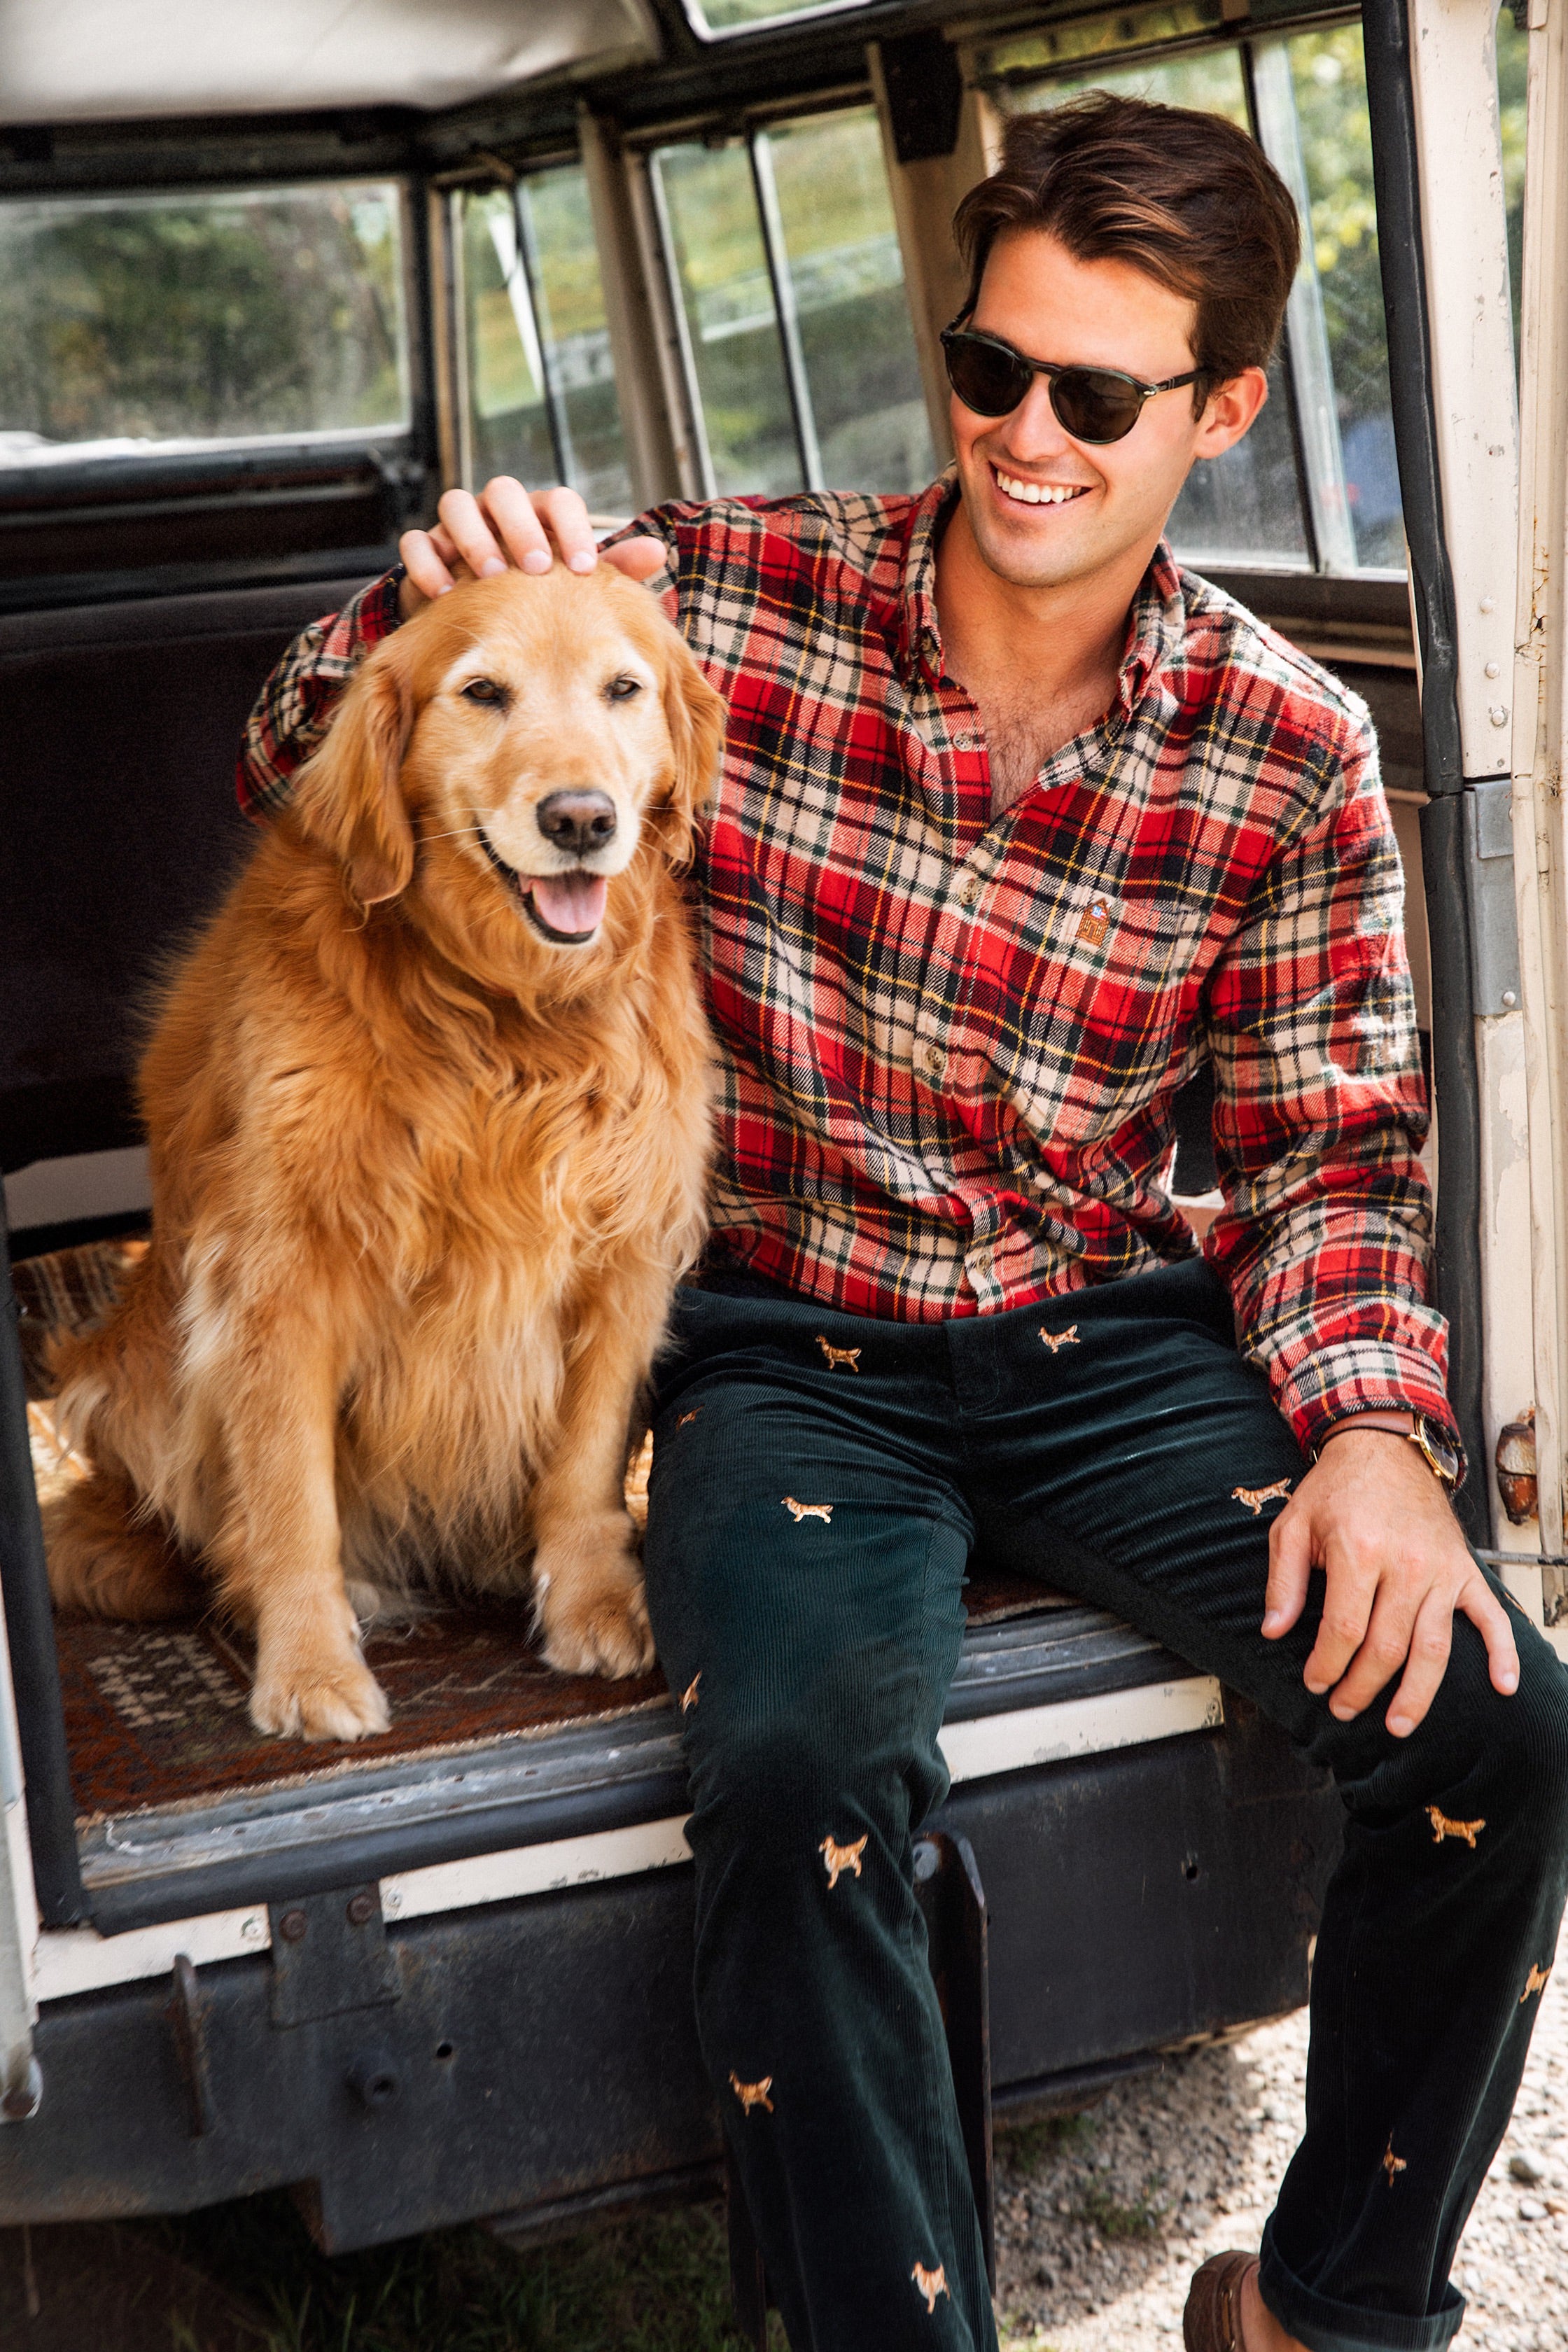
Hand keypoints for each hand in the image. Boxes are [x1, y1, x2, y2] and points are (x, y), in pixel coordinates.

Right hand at [397, 479, 667, 619]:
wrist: (484, 622)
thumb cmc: (540, 599)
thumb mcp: (576, 586)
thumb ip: (613, 569)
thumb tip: (657, 551)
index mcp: (541, 515)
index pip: (558, 501)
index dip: (572, 529)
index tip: (585, 568)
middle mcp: (499, 511)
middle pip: (503, 491)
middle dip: (519, 527)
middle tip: (536, 568)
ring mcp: (458, 526)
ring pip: (456, 505)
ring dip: (472, 537)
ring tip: (488, 576)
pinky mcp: (426, 548)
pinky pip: (417, 542)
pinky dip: (428, 563)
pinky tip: (445, 593)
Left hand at [1262, 1426, 1517, 1736]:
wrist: (1384, 1448)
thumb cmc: (1334, 1490)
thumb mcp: (1292, 1526)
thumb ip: (1283, 1582)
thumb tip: (1272, 1633)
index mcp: (1360, 1552)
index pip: (1344, 1630)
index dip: (1327, 1666)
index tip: (1314, 1683)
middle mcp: (1406, 1565)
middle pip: (1387, 1648)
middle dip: (1361, 1688)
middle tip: (1342, 1708)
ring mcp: (1442, 1571)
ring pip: (1434, 1648)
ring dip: (1417, 1695)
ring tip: (1397, 1724)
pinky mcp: (1467, 1570)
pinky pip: (1492, 1618)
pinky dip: (1502, 1654)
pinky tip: (1502, 1688)